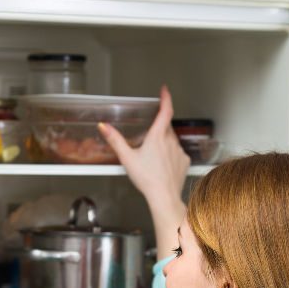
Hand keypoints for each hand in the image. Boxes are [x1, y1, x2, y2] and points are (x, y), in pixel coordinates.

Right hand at [98, 85, 189, 258]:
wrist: (163, 197)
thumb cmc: (146, 178)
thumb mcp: (127, 158)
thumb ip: (115, 140)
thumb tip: (103, 126)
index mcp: (158, 136)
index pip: (165, 111)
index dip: (166, 98)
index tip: (165, 91)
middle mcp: (171, 141)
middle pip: (166, 127)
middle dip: (159, 128)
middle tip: (149, 139)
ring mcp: (179, 151)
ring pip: (172, 141)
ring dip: (164, 144)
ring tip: (154, 158)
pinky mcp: (184, 162)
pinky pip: (177, 154)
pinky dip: (171, 156)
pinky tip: (163, 166)